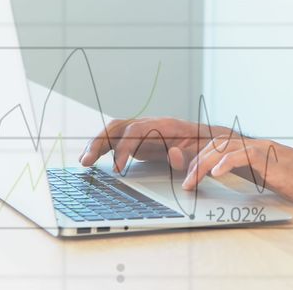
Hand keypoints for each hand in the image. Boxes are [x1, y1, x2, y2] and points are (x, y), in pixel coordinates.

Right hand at [79, 117, 230, 172]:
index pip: (136, 131)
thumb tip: (173, 153)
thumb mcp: (201, 153)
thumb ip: (188, 154)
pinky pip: (116, 140)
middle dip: (100, 142)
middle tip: (87, 162)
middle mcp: (150, 124)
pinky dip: (102, 148)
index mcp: (164, 125)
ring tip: (84, 162)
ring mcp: (143, 131)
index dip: (124, 148)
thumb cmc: (205, 147)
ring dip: (96, 144)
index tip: (118, 169)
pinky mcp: (139, 141)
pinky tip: (92, 161)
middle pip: (118, 126)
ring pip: (113, 131)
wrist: (209, 141)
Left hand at [182, 135, 292, 215]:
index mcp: (253, 150)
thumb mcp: (267, 178)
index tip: (186, 174)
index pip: (219, 147)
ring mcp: (263, 149)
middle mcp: (256, 145)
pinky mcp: (271, 157)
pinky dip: (226, 163)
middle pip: (216, 144)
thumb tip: (223, 179)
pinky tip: (216, 174)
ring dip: (203, 165)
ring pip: (224, 148)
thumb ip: (247, 174)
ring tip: (192, 182)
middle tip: (186, 183)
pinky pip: (243, 155)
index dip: (200, 157)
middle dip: (196, 162)